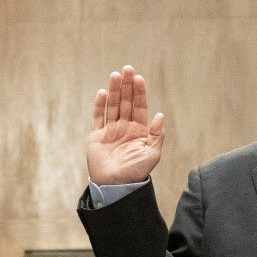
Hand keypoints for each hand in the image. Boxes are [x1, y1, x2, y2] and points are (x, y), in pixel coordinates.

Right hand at [86, 66, 165, 186]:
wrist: (115, 187)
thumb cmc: (136, 173)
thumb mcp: (151, 155)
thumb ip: (156, 135)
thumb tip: (160, 115)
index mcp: (139, 131)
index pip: (139, 107)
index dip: (139, 92)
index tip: (139, 78)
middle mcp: (125, 127)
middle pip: (125, 102)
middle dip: (127, 86)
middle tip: (127, 69)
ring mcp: (110, 131)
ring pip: (112, 106)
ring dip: (114, 90)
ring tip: (115, 75)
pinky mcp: (97, 136)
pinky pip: (98, 117)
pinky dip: (100, 105)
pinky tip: (103, 92)